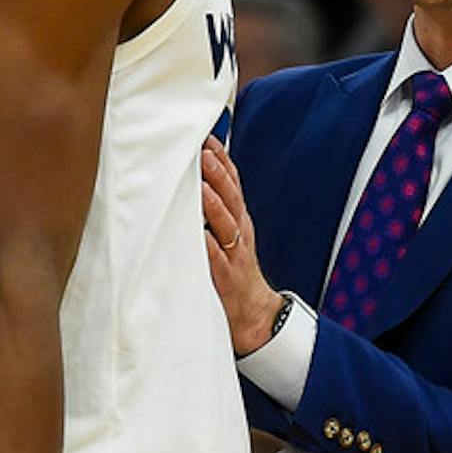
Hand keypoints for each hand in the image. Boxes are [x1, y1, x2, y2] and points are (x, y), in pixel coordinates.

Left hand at [200, 137, 280, 355]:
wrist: (255, 314)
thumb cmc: (234, 269)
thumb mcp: (230, 234)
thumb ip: (217, 207)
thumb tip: (197, 178)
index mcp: (239, 219)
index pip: (234, 183)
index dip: (223, 160)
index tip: (208, 138)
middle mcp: (239, 232)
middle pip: (232, 198)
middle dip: (219, 174)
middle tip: (204, 153)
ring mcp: (234, 254)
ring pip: (226, 225)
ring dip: (214, 205)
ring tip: (200, 187)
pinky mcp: (227, 278)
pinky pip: (217, 260)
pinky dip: (210, 247)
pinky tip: (201, 235)